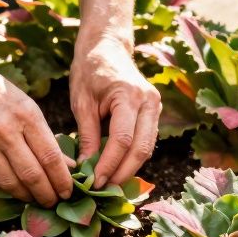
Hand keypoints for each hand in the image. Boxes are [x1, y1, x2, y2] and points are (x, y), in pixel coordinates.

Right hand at [0, 60, 73, 206]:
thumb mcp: (28, 108)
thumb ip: (47, 138)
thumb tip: (68, 167)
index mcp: (26, 116)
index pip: (50, 157)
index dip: (62, 180)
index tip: (68, 192)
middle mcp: (4, 131)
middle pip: (32, 175)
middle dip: (47, 195)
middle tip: (54, 202)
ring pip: (11, 184)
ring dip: (27, 197)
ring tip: (36, 198)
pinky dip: (6, 188)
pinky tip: (15, 188)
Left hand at [70, 35, 160, 187]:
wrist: (107, 46)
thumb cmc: (90, 70)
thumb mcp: (82, 102)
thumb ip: (86, 135)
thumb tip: (86, 168)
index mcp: (128, 95)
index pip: (122, 140)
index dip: (109, 164)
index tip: (94, 182)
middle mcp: (149, 102)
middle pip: (141, 148)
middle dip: (123, 172)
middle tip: (104, 190)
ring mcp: (155, 106)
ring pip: (148, 147)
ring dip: (130, 168)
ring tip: (110, 184)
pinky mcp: (154, 112)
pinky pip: (146, 140)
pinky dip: (133, 157)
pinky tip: (118, 170)